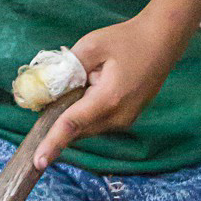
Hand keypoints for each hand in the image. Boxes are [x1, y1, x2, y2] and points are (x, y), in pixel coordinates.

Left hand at [33, 13, 181, 170]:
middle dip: (58, 120)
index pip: (72, 125)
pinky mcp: (127, 118)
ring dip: (74, 114)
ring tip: (82, 82)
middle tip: (47, 96)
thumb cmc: (128, 39)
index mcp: (108, 99)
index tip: (38, 162)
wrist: (163, 40)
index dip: (52, 143)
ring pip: (86, 128)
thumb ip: (67, 68)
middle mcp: (118, 117)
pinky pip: (97, 122)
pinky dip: (86, 113)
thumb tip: (47, 88)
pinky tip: (90, 88)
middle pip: (77, 130)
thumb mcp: (91, 46)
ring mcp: (125, 120)